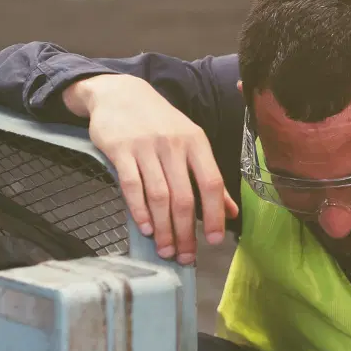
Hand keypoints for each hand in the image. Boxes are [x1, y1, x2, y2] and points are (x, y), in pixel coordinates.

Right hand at [66, 74, 238, 262]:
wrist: (121, 93)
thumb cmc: (160, 123)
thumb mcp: (190, 142)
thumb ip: (209, 177)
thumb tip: (231, 212)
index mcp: (196, 143)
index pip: (211, 183)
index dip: (214, 214)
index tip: (214, 240)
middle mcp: (173, 145)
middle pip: (184, 196)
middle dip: (186, 232)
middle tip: (184, 256)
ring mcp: (146, 147)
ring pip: (158, 195)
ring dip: (164, 228)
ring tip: (165, 250)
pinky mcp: (120, 150)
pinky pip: (131, 185)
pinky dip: (139, 210)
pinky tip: (146, 228)